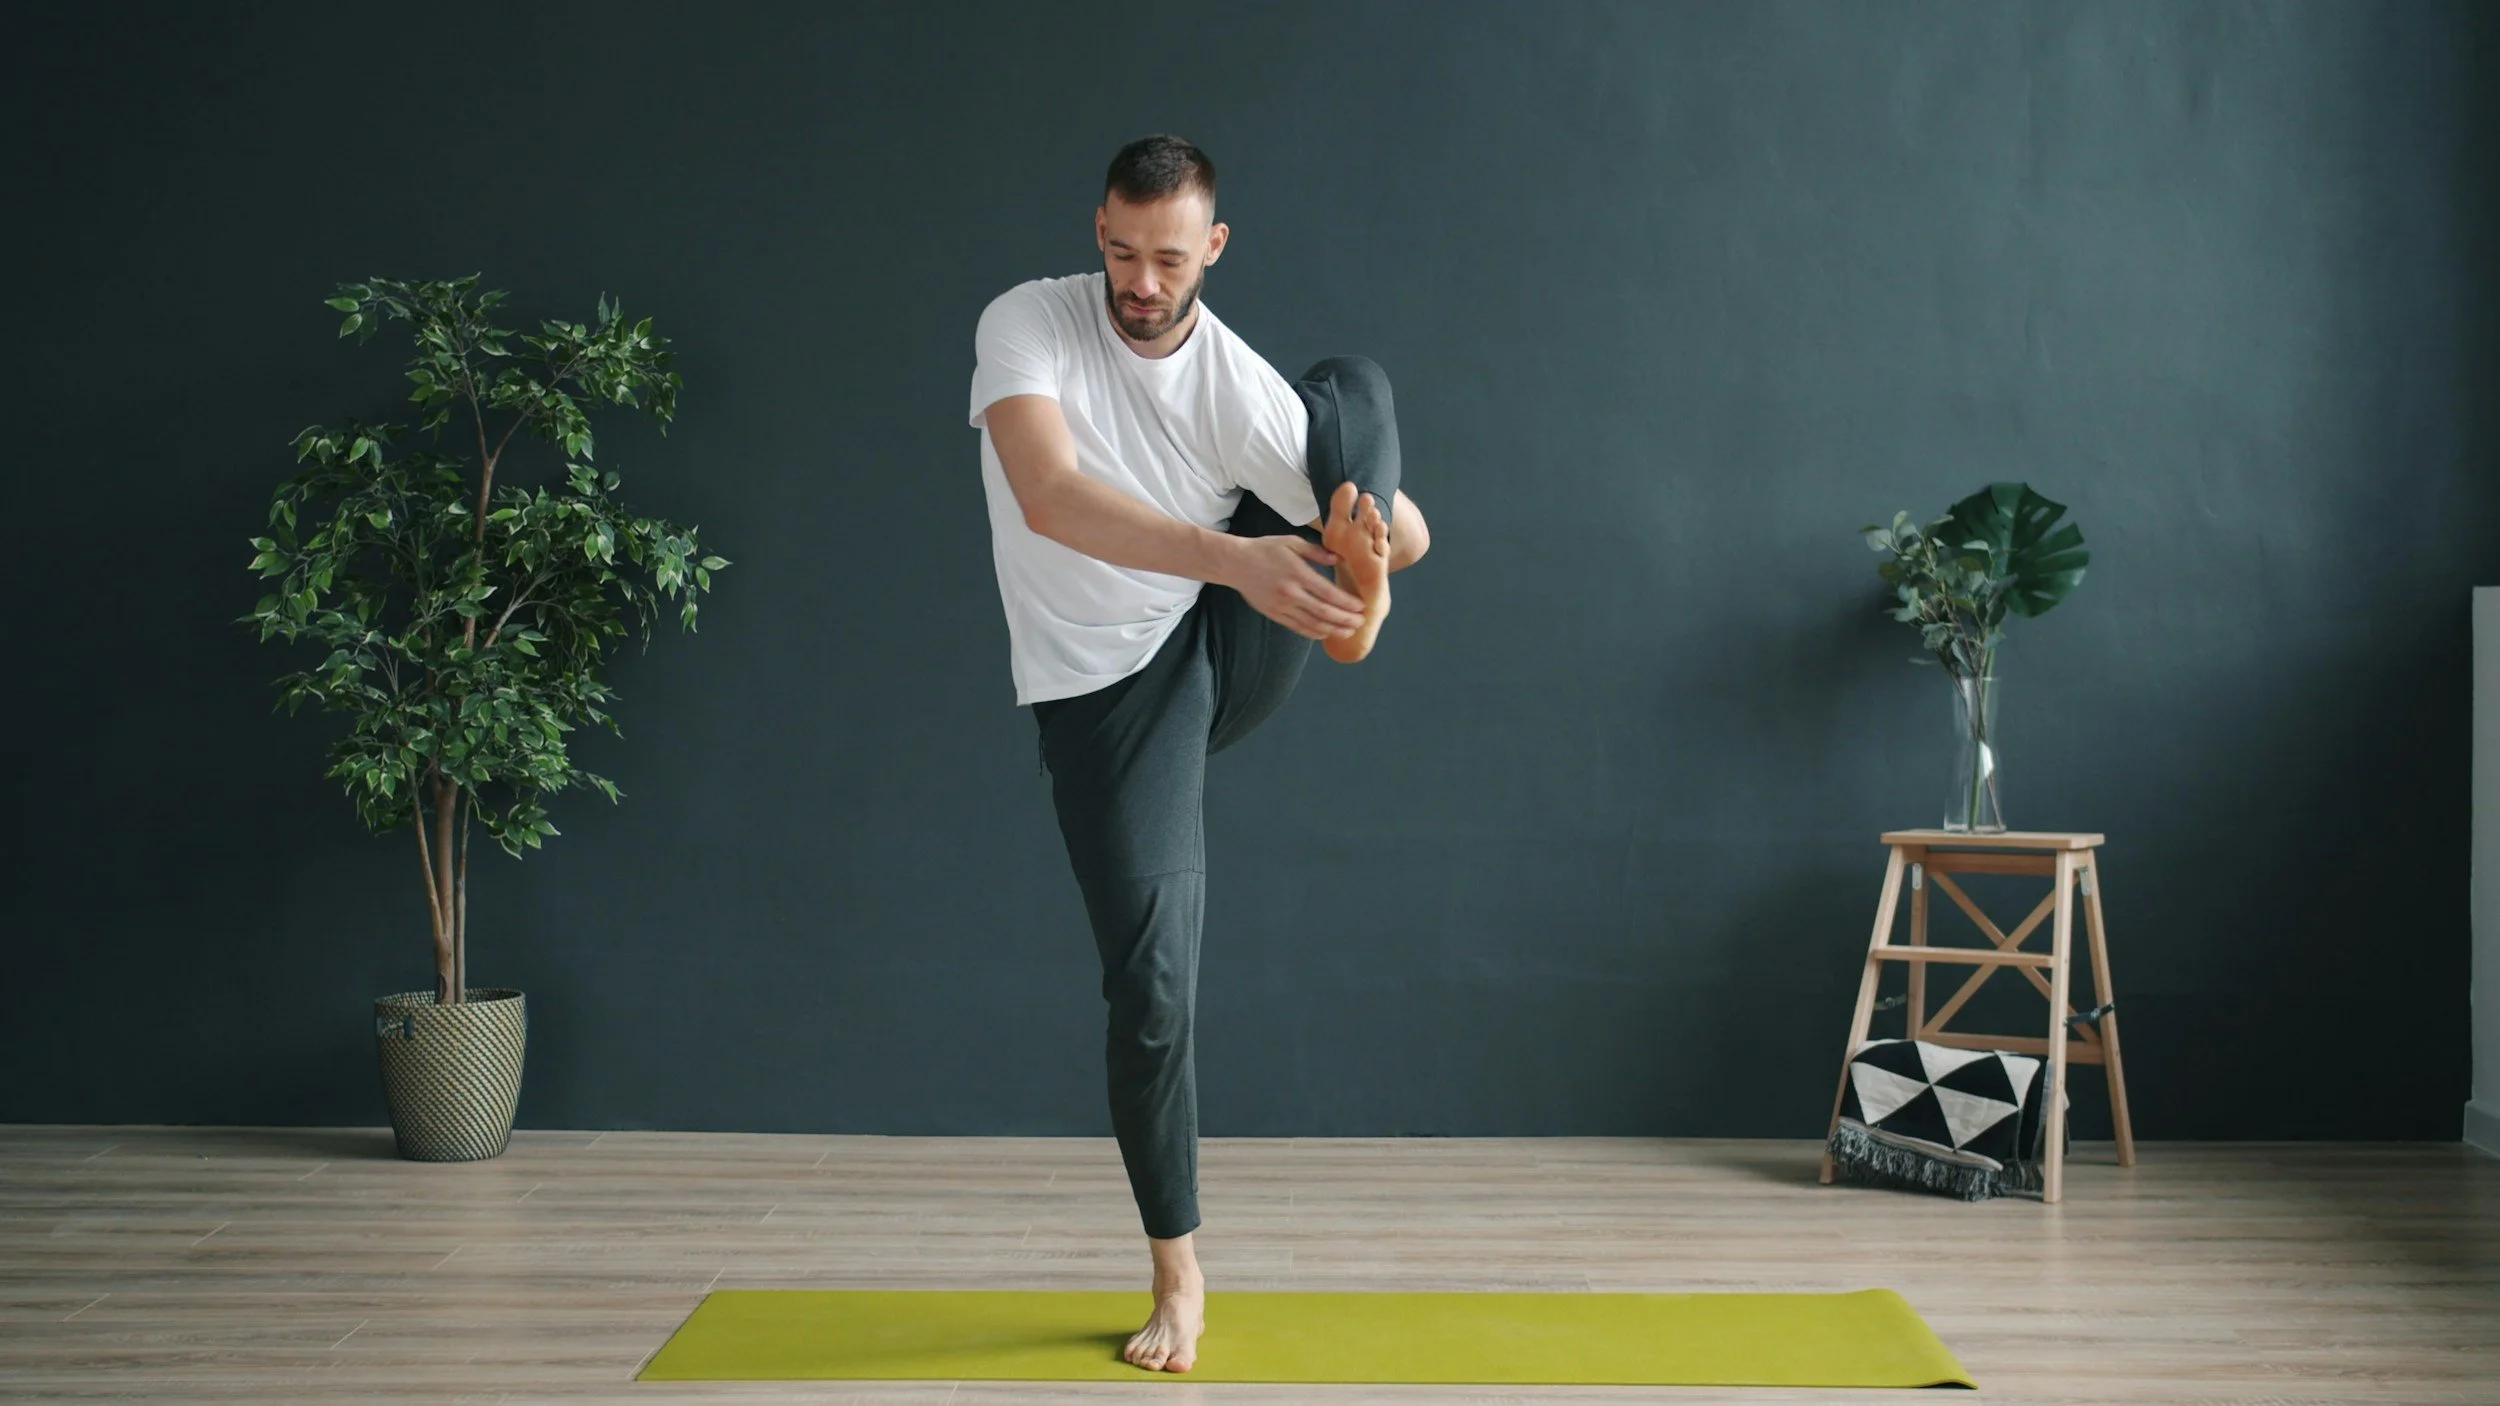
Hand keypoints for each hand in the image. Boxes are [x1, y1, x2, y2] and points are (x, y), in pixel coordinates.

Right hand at [1223, 535, 1366, 640]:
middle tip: (1361, 622)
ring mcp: (1281, 606)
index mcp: (1297, 574)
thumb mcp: (1291, 542)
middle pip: (1324, 612)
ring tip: (1349, 632)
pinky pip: (1298, 627)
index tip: (1361, 606)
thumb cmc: (1264, 549)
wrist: (1234, 563)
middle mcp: (1290, 593)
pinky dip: (1314, 633)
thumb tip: (1338, 559)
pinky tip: (1326, 633)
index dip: (1347, 603)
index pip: (1328, 593)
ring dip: (1333, 630)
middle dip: (1345, 619)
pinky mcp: (1274, 614)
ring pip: (1312, 624)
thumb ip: (1316, 551)